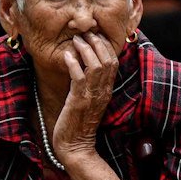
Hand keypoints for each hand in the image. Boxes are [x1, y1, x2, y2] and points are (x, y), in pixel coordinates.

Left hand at [53, 32, 119, 161]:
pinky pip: (79, 77)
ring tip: (76, 39)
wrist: (76, 147)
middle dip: (97, 43)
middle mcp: (103, 91)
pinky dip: (74, 64)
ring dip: (86, 49)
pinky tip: (67, 55)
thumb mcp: (88, 101)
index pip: (113, 62)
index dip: (106, 46)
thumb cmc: (78, 125)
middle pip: (108, 60)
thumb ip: (89, 86)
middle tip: (86, 32)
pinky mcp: (79, 101)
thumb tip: (82, 68)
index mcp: (107, 90)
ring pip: (96, 65)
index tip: (95, 35)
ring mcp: (92, 96)